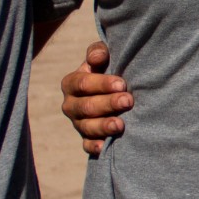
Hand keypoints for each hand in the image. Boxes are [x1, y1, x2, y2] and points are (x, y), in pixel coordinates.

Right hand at [61, 40, 132, 155]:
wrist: (115, 90)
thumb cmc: (109, 69)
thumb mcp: (103, 57)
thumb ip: (99, 52)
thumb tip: (97, 58)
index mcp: (71, 83)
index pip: (82, 83)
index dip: (101, 84)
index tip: (122, 84)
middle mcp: (71, 105)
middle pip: (86, 107)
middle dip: (107, 104)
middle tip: (128, 101)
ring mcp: (78, 123)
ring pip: (87, 127)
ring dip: (103, 126)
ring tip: (121, 124)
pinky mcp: (86, 138)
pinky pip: (87, 145)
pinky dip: (95, 147)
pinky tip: (105, 147)